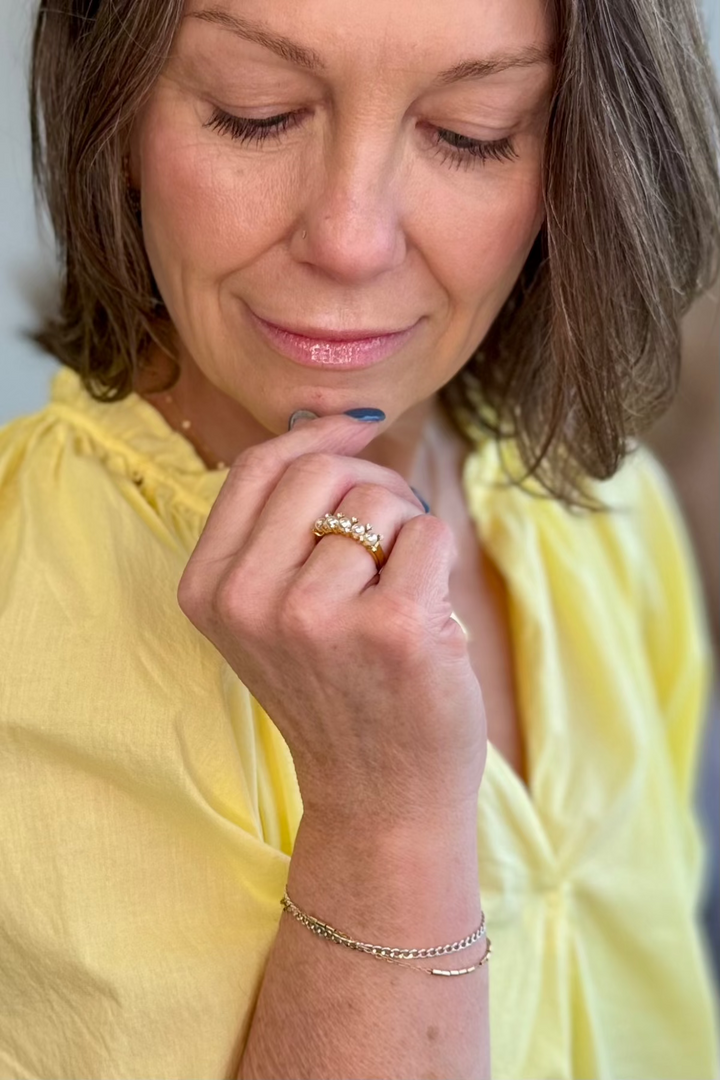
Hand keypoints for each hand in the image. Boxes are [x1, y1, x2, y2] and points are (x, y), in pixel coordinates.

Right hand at [177, 415, 486, 827]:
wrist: (381, 799)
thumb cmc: (340, 693)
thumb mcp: (273, 613)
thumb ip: (282, 526)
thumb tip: (336, 422)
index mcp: (210, 590)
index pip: (258, 468)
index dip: (317, 436)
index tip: (359, 432)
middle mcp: (250, 601)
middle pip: (323, 472)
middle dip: (370, 491)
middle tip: (385, 551)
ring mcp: (317, 616)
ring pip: (381, 500)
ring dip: (405, 536)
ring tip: (397, 601)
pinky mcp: (392, 628)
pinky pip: (430, 532)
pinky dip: (440, 564)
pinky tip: (425, 622)